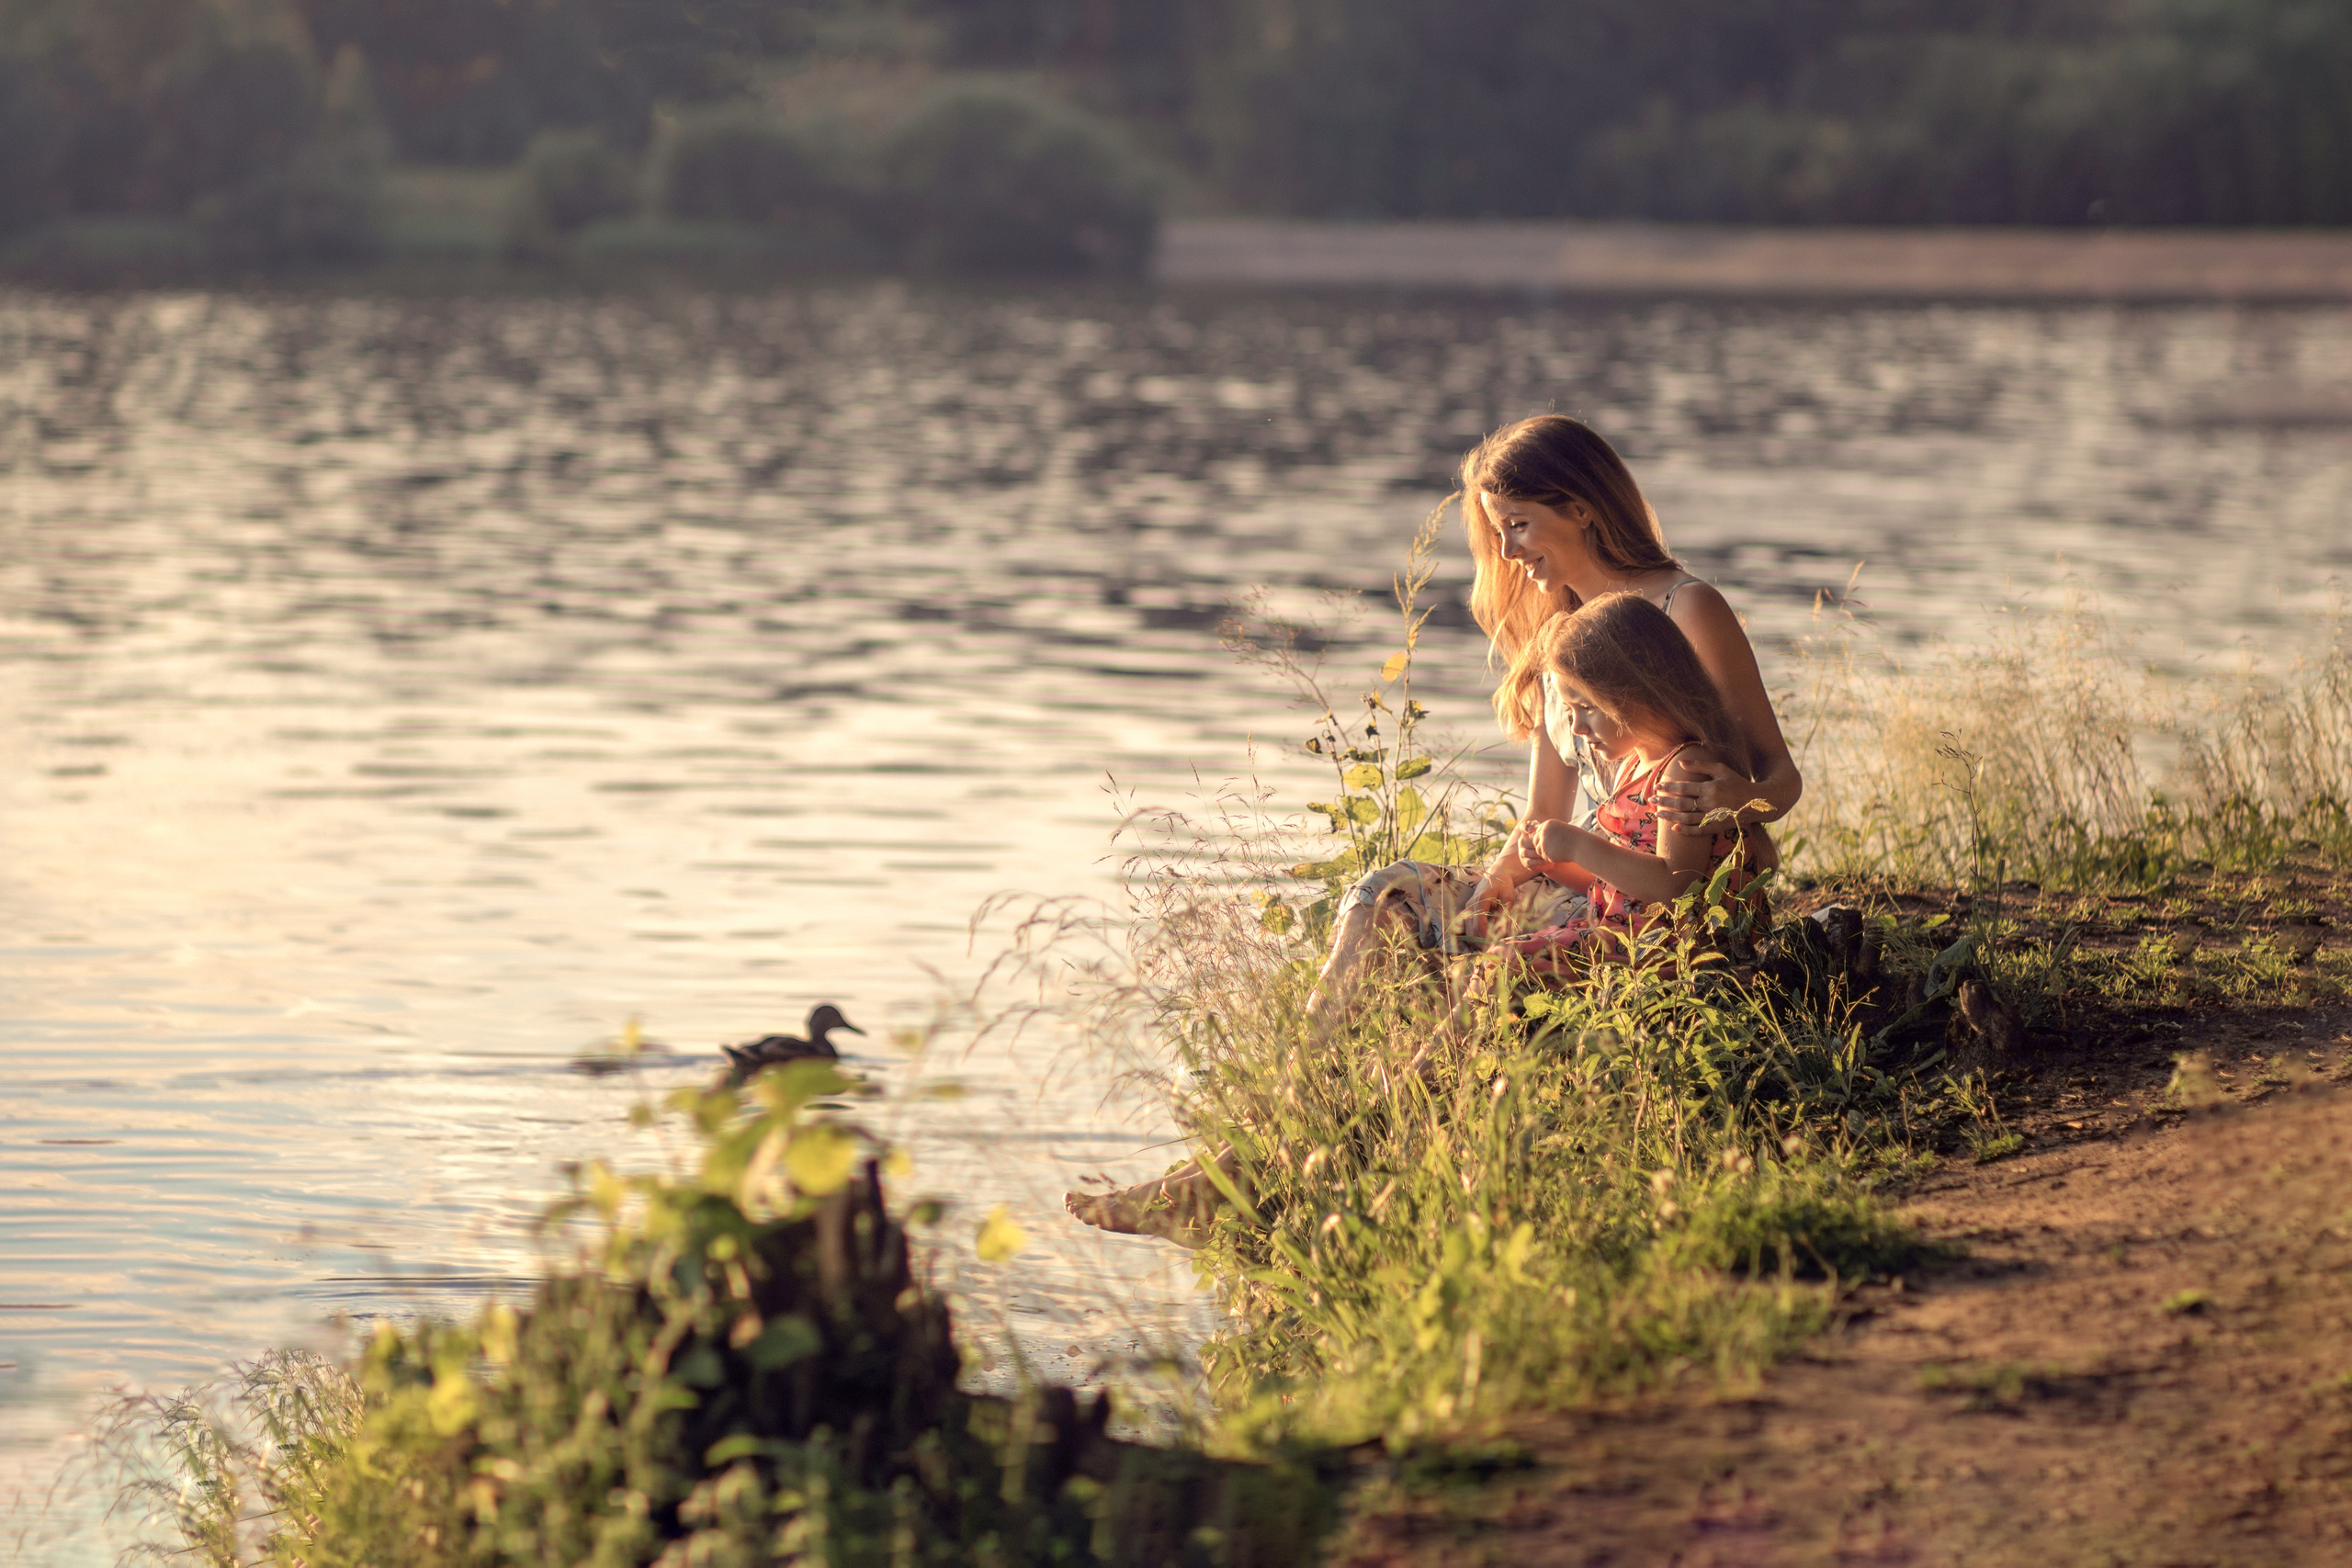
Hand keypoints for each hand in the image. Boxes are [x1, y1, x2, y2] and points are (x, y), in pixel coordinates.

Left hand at [1508, 817, 1583, 871]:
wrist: (1582, 846)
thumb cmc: (1575, 838)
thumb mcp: (1561, 829)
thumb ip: (1550, 831)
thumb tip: (1541, 836)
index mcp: (1548, 824)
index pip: (1539, 831)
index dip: (1544, 837)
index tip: (1552, 841)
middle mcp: (1543, 832)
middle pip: (1535, 840)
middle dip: (1541, 845)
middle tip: (1551, 848)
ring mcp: (1544, 843)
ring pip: (1538, 849)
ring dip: (1545, 852)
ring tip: (1557, 851)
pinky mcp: (1546, 853)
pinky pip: (1544, 857)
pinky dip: (1550, 858)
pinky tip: (1559, 855)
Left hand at [1656, 752, 1770, 836]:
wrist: (1757, 802)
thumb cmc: (1737, 782)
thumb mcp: (1721, 769)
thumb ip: (1701, 765)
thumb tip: (1680, 762)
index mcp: (1710, 788)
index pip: (1683, 787)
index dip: (1668, 787)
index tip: (1657, 786)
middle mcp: (1710, 803)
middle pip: (1682, 803)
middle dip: (1664, 801)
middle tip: (1651, 800)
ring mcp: (1713, 817)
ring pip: (1686, 818)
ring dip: (1670, 816)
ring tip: (1657, 814)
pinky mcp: (1716, 827)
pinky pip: (1698, 831)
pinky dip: (1685, 831)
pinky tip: (1674, 829)